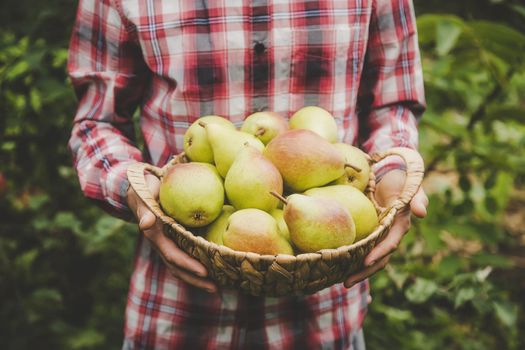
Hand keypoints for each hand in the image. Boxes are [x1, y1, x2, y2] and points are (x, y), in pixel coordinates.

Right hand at [127, 173, 216, 292]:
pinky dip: (198, 266)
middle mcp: (161, 244)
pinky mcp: (174, 241)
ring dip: (198, 279)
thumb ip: (144, 209)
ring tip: (217, 286)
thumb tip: (146, 224)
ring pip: (182, 267)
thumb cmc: (144, 189)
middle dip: (196, 279)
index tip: (204, 272)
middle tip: (216, 288)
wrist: (140, 188)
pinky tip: (215, 270)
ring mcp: (167, 244)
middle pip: (178, 267)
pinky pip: (187, 257)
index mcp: (156, 236)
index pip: (173, 255)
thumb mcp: (143, 194)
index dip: (188, 264)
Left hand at [344, 169, 427, 287]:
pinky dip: (351, 258)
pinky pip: (360, 248)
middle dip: (364, 272)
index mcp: (400, 226)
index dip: (379, 254)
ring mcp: (378, 235)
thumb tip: (421, 213)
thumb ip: (418, 199)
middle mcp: (389, 235)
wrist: (392, 174)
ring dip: (356, 271)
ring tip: (341, 282)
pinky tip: (336, 266)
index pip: (389, 244)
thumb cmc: (403, 180)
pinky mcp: (368, 232)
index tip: (366, 262)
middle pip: (378, 259)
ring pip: (368, 258)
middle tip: (346, 283)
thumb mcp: (413, 186)